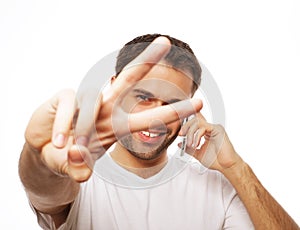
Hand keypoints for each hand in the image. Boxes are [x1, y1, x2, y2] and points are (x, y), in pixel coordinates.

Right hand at [25, 36, 202, 181]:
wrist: (43, 148)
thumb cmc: (69, 154)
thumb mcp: (78, 166)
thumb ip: (79, 169)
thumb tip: (79, 166)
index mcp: (116, 125)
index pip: (148, 116)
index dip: (172, 110)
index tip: (199, 102)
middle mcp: (104, 108)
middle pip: (128, 79)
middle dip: (147, 60)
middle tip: (165, 42)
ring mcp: (84, 101)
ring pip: (92, 97)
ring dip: (85, 126)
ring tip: (73, 149)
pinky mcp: (63, 98)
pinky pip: (67, 109)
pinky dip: (62, 128)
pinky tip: (57, 142)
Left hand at [179, 112, 242, 172]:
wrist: (226, 166)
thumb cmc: (216, 160)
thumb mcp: (197, 154)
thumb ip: (188, 148)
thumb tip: (179, 144)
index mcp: (205, 132)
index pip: (194, 123)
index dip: (185, 124)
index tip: (179, 133)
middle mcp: (209, 128)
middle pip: (194, 119)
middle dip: (185, 126)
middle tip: (180, 134)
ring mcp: (213, 128)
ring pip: (197, 122)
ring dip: (190, 133)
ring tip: (189, 144)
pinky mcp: (217, 129)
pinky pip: (203, 127)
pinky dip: (196, 136)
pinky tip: (196, 144)